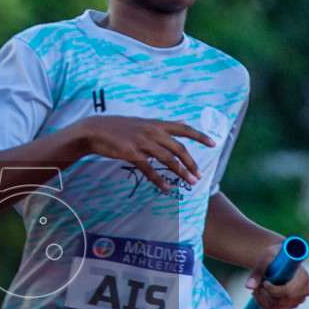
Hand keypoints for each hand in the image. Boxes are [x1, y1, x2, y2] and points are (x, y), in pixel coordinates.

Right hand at [76, 115, 212, 193]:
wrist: (95, 130)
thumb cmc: (120, 127)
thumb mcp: (144, 121)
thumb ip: (164, 124)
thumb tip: (182, 120)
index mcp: (157, 123)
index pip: (184, 129)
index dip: (200, 136)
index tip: (213, 143)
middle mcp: (153, 131)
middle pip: (179, 149)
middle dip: (191, 163)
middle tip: (199, 176)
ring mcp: (142, 142)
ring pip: (168, 159)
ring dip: (181, 172)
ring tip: (190, 183)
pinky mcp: (132, 153)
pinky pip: (149, 169)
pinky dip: (159, 180)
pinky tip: (166, 188)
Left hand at [244, 241, 308, 308]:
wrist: (280, 259)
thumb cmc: (275, 255)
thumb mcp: (266, 258)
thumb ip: (258, 271)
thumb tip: (249, 286)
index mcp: (303, 277)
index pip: (288, 292)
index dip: (273, 290)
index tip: (264, 282)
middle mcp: (305, 290)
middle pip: (280, 301)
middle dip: (264, 294)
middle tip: (256, 285)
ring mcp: (299, 299)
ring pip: (275, 307)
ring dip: (261, 298)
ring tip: (256, 287)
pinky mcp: (291, 305)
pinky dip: (263, 302)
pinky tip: (259, 292)